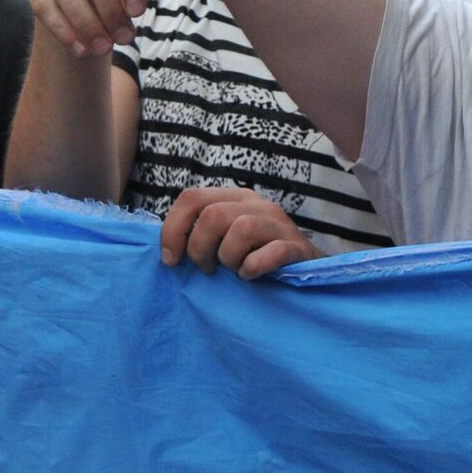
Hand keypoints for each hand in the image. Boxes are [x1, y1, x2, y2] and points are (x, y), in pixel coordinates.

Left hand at [161, 186, 320, 278]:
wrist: (305, 272)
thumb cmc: (255, 257)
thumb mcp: (225, 238)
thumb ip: (200, 233)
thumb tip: (166, 248)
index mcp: (234, 198)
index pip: (191, 197)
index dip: (173, 230)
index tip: (171, 260)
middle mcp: (257, 204)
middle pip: (212, 215)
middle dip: (200, 249)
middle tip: (208, 269)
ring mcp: (279, 223)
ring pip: (240, 229)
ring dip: (229, 259)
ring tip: (234, 270)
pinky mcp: (296, 246)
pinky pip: (270, 253)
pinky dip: (253, 268)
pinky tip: (251, 275)